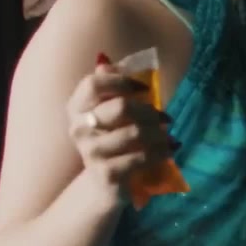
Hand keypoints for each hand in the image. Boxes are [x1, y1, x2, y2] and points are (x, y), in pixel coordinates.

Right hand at [67, 61, 172, 200]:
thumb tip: (108, 61)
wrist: (105, 184)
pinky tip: (169, 151)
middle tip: (166, 118)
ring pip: (135, 133)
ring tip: (169, 137)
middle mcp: (78, 128)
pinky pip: (141, 157)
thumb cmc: (115, 142)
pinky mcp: (106, 174)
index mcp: (77, 107)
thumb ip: (113, 88)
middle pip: (121, 107)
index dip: (122, 81)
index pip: (93, 84)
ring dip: (160, 134)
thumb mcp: (114, 114)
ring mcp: (90, 152)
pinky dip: (161, 153)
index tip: (144, 89)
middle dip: (150, 111)